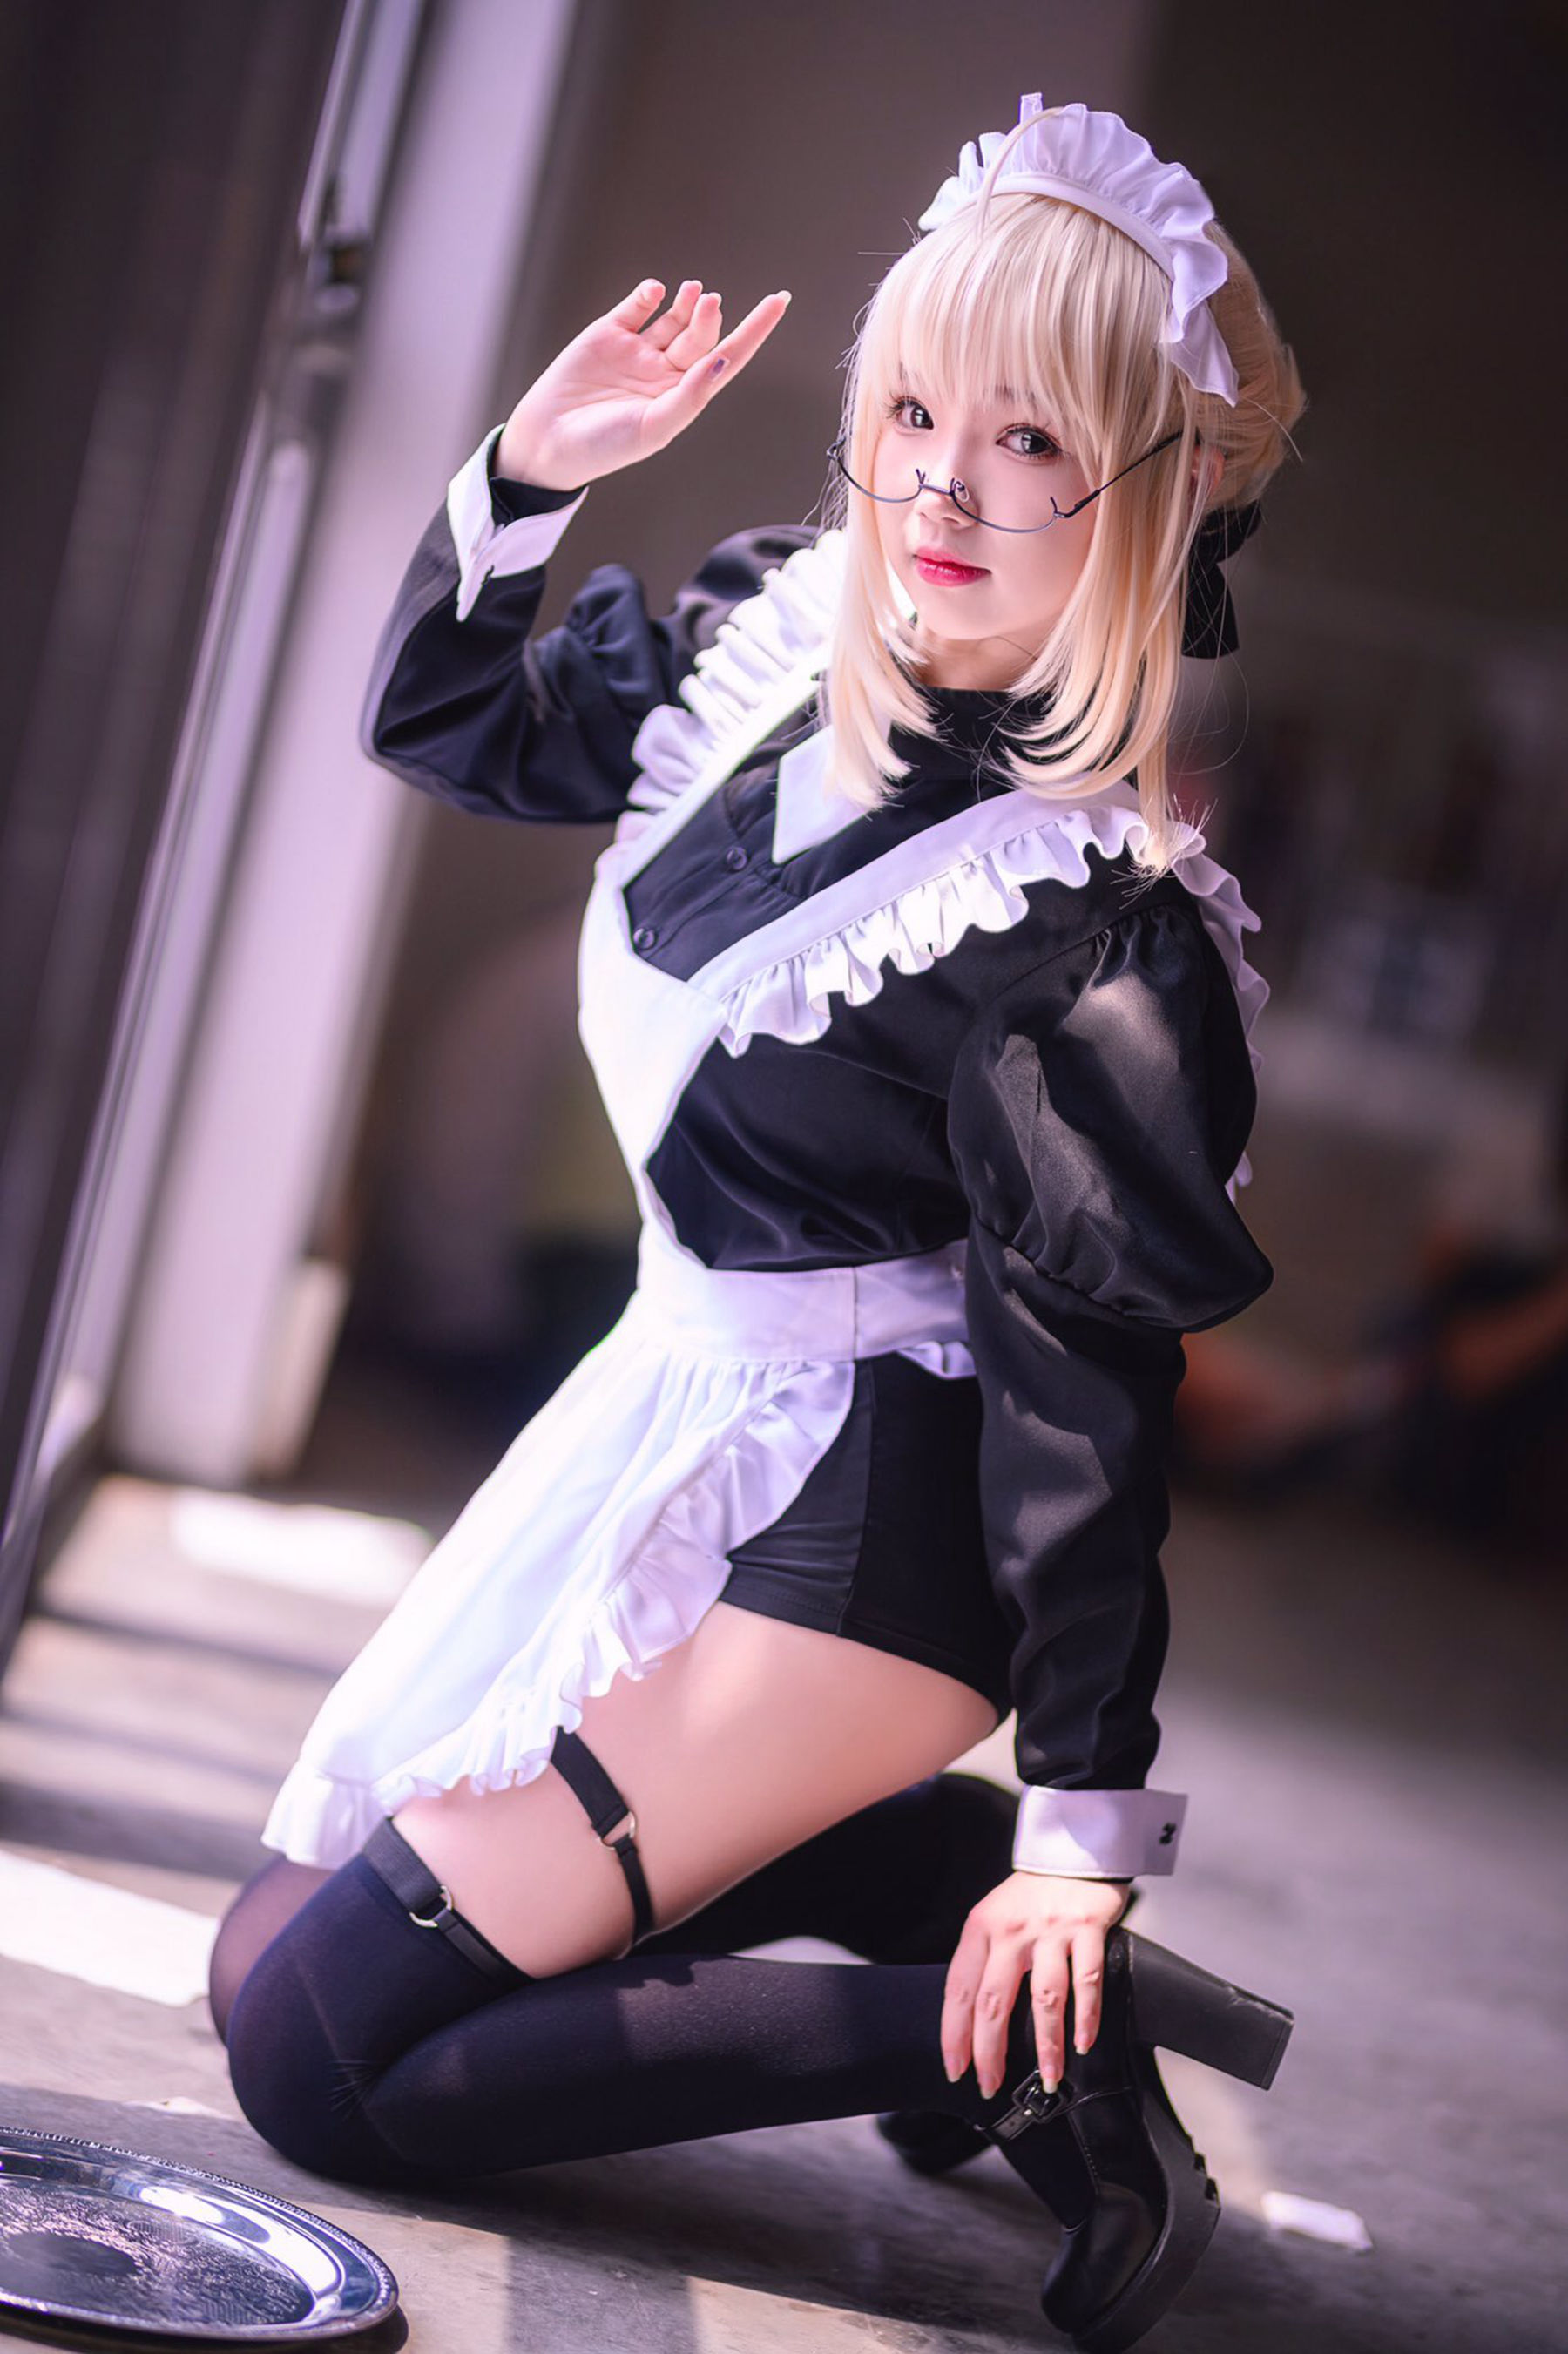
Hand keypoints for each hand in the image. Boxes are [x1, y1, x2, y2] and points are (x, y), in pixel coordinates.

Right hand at [496, 278, 791, 490]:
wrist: (549, 442)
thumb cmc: (604, 446)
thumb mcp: (654, 427)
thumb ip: (691, 395)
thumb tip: (723, 358)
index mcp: (682, 396)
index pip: (728, 357)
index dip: (754, 331)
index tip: (780, 301)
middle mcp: (664, 372)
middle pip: (700, 335)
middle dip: (708, 317)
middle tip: (708, 301)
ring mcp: (637, 351)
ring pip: (673, 318)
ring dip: (687, 302)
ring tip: (693, 292)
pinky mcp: (608, 334)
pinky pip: (636, 307)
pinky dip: (648, 296)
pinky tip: (655, 292)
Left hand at [941, 1871, 1129, 2100]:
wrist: (1071, 1847)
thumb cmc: (1031, 1893)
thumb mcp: (993, 1918)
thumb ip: (984, 1960)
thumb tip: (972, 2018)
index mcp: (980, 1928)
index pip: (959, 1990)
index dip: (955, 2034)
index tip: (955, 2069)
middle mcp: (1011, 1930)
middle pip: (994, 2002)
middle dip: (990, 2052)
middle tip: (991, 2085)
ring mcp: (1050, 1930)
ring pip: (1044, 2000)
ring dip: (1047, 2047)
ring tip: (1048, 2078)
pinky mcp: (1086, 1928)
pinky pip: (1087, 1982)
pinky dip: (1086, 2018)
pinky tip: (1083, 2042)